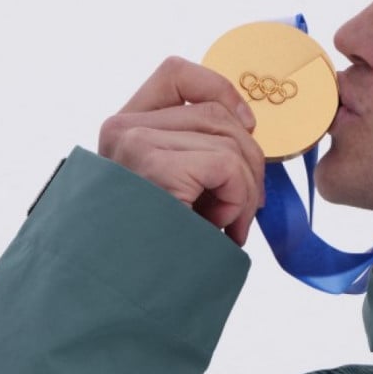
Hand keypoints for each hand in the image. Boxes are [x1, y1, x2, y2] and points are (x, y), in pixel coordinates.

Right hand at [98, 57, 264, 245]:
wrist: (123, 301)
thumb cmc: (156, 251)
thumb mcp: (176, 189)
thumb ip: (197, 152)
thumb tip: (249, 132)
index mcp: (126, 129)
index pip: (176, 72)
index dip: (222, 90)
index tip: (246, 125)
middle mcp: (123, 129)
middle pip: (216, 112)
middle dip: (248, 160)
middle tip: (245, 207)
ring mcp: (135, 143)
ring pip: (228, 140)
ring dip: (244, 188)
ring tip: (226, 225)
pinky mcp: (152, 165)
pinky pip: (226, 165)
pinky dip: (237, 199)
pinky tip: (219, 229)